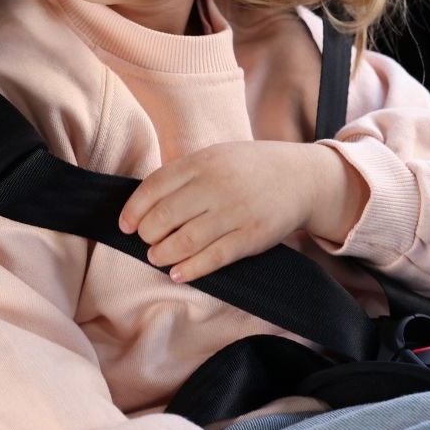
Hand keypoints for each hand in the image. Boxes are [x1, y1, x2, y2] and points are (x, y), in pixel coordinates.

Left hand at [119, 141, 318, 283]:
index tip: (127, 226)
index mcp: (204, 162)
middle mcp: (218, 185)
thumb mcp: (218, 156)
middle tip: (148, 242)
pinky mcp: (252, 236)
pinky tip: (179, 273)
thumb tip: (144, 205)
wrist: (302, 178)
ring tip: (159, 257)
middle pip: (164, 217)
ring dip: (163, 254)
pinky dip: (191, 269)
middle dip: (147, 235)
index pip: (153, 187)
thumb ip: (185, 174)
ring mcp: (236, 211)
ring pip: (185, 241)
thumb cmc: (252, 169)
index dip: (133, 211)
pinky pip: (214, 257)